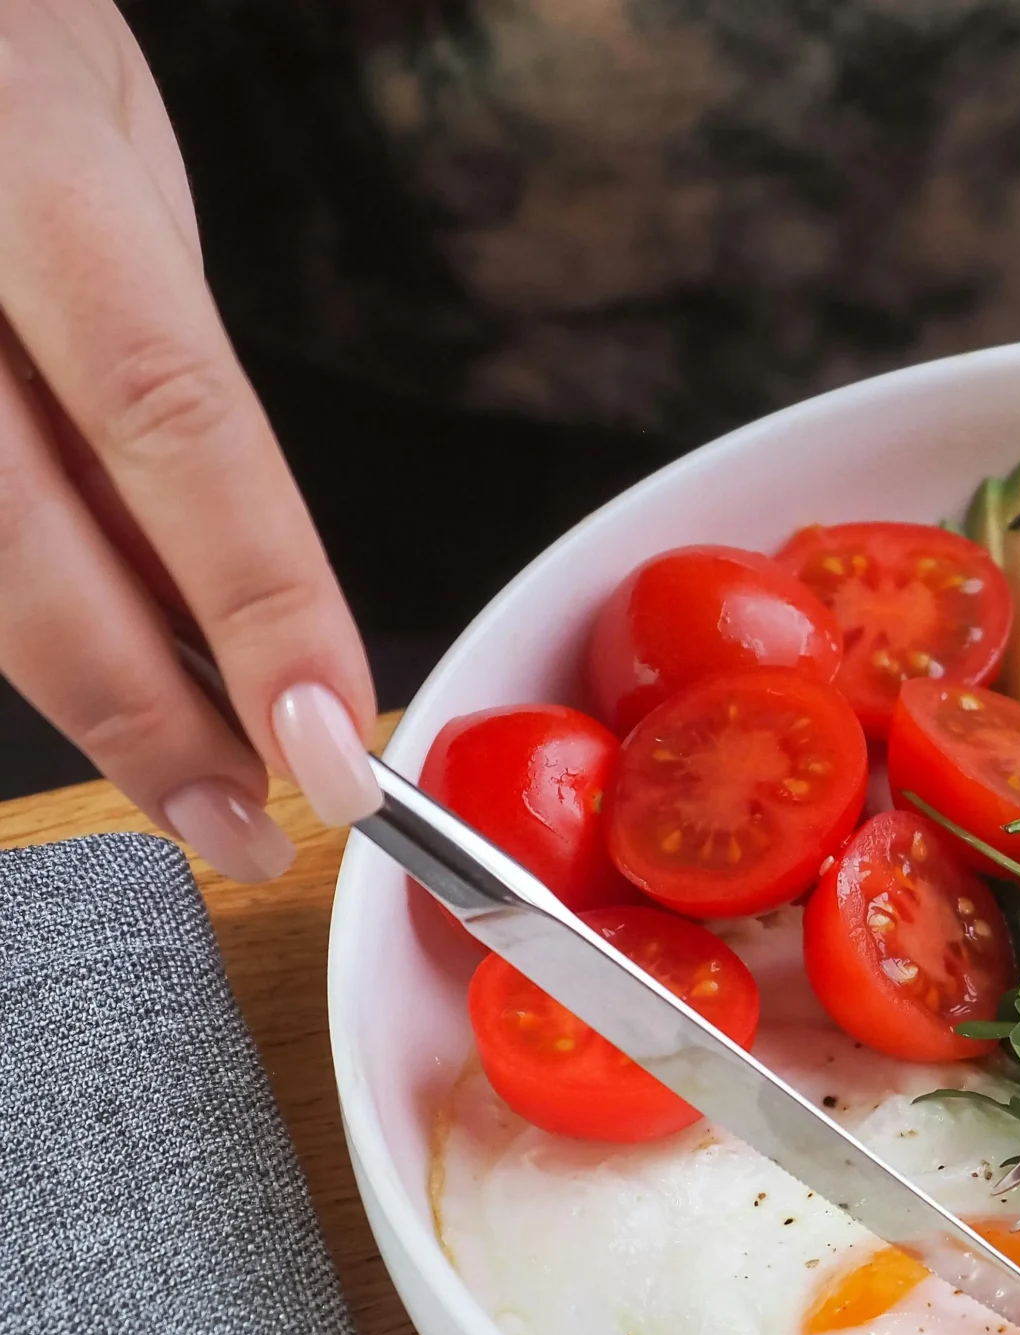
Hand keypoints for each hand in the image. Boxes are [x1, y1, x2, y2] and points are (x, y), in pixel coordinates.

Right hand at [0, 0, 378, 880]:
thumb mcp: (114, 167)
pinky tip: (83, 652)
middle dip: (144, 716)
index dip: (257, 603)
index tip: (331, 742)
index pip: (172, 421)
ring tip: (182, 767)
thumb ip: (152, 363)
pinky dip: (18, 613)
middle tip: (245, 825)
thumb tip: (222, 587)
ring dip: (75, 683)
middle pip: (20, 543)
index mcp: (29, 165)